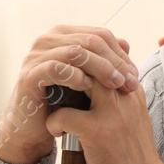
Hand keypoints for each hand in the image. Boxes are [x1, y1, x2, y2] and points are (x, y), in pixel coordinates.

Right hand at [0, 25, 138, 163]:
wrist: (34, 129)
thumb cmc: (63, 103)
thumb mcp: (89, 80)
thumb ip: (105, 61)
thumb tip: (127, 43)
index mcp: (64, 35)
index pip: (100, 35)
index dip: (121, 54)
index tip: (134, 76)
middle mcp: (48, 40)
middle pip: (91, 41)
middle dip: (115, 62)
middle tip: (129, 83)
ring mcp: (36, 55)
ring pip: (77, 52)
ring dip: (101, 68)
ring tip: (115, 86)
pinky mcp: (29, 75)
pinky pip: (56, 68)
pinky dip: (75, 76)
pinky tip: (88, 88)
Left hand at [44, 66, 163, 163]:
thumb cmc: (133, 157)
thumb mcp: (131, 118)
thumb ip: (118, 98)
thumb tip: (97, 81)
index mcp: (132, 91)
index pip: (105, 57)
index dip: (80, 61)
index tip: (64, 74)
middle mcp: (125, 96)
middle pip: (92, 60)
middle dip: (68, 67)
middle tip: (52, 80)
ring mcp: (112, 113)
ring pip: (79, 79)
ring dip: (60, 88)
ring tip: (52, 101)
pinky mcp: (98, 132)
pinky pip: (64, 114)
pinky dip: (54, 121)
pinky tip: (57, 131)